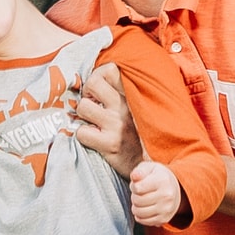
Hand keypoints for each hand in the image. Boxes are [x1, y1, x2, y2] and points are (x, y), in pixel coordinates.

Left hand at [66, 61, 143, 175]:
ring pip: (83, 106)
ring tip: (92, 122)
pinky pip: (82, 132)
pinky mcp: (110, 144)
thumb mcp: (140, 108)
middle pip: (93, 82)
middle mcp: (125, 107)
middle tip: (92, 105)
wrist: (152, 165)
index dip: (98, 76)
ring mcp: (117, 125)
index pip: (110, 70)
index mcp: (133, 95)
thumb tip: (99, 79)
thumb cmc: (141, 135)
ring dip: (83, 116)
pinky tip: (93, 139)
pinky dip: (84, 136)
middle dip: (87, 94)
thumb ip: (124, 93)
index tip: (98, 91)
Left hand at [127, 157, 180, 225]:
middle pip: (137, 201)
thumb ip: (140, 170)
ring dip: (135, 206)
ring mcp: (166, 209)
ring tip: (141, 200)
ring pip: (139, 212)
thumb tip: (134, 177)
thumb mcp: (149, 168)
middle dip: (134, 196)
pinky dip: (140, 215)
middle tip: (140, 192)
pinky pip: (143, 221)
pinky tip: (144, 208)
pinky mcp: (164, 219)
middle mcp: (167, 196)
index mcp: (163, 180)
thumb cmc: (157, 176)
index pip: (137, 188)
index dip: (133, 186)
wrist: (176, 188)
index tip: (138, 183)